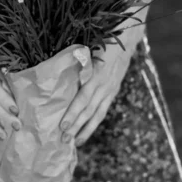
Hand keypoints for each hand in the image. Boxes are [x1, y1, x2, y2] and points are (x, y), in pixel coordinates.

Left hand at [59, 29, 141, 147]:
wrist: (126, 39)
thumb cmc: (101, 41)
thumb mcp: (88, 48)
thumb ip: (76, 60)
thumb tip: (54, 71)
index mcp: (97, 74)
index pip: (84, 98)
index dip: (74, 112)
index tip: (63, 124)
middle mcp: (105, 85)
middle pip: (89, 110)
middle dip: (77, 125)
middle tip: (64, 139)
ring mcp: (110, 89)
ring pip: (98, 114)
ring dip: (86, 129)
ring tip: (76, 142)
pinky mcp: (113, 92)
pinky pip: (103, 110)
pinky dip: (94, 122)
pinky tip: (86, 131)